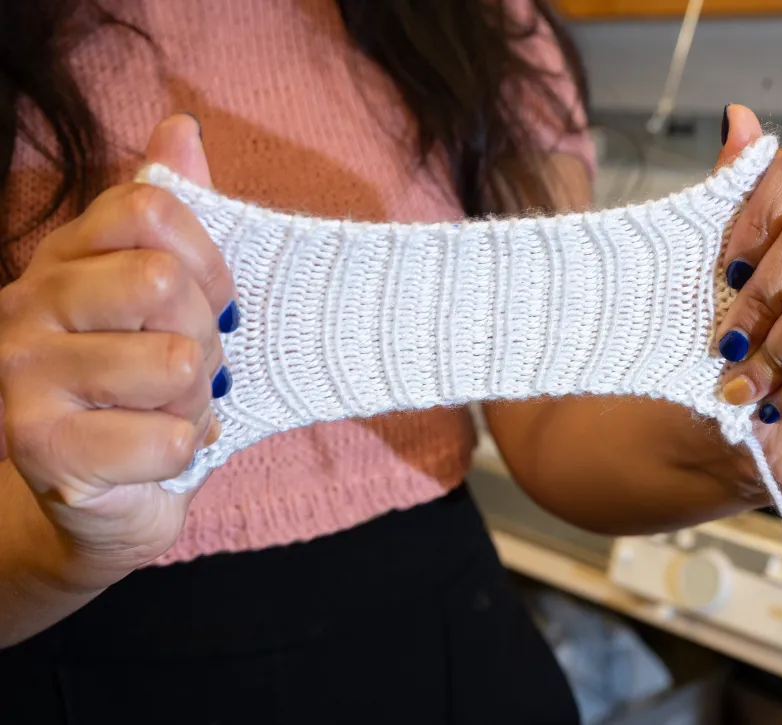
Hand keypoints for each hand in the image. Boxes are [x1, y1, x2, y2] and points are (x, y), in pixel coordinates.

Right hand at [0, 114, 232, 589]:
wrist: (104, 500)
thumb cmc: (145, 391)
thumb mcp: (164, 298)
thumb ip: (172, 214)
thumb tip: (182, 128)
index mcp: (61, 259)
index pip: (151, 207)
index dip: (208, 264)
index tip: (210, 308)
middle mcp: (24, 306)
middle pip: (162, 283)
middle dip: (204, 342)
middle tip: (186, 374)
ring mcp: (22, 379)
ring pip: (175, 364)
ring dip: (196, 401)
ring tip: (167, 413)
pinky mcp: (45, 451)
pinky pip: (173, 437)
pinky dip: (185, 452)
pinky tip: (154, 455)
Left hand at [714, 105, 781, 494]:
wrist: (725, 433)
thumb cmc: (720, 355)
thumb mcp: (707, 278)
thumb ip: (730, 197)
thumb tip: (739, 115)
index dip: (757, 215)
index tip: (725, 267)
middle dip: (758, 298)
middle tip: (728, 341)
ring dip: (772, 354)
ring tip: (747, 381)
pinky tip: (781, 401)